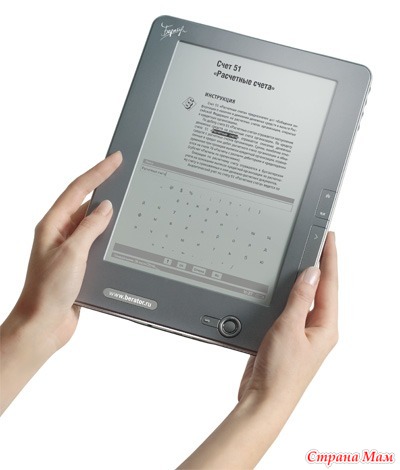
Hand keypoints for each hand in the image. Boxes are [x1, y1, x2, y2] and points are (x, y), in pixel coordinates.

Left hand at [0, 151, 121, 413]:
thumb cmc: (48, 292)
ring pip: (93, 222)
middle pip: (85, 201)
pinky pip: (96, 241)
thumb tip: (105, 207)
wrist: (44, 324)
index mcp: (52, 225)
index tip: (115, 159)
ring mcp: (70, 247)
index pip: (78, 189)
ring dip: (109, 213)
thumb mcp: (72, 254)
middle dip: (105, 186)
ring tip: (128, 201)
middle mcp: (60, 233)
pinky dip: (109, 235)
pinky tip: (121, 234)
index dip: (98, 172)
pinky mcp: (79, 262)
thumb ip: (90, 227)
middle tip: (125, 173)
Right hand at [238, 231, 337, 408]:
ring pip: (304, 299)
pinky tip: (281, 287)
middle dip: (319, 265)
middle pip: (320, 290)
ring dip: (302, 280)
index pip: (329, 284)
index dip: (329, 259)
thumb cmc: (280, 373)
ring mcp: (300, 333)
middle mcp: (316, 329)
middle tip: (318, 241)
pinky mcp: (285, 336)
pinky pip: (289, 308)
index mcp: (325, 327)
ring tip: (302, 257)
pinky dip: (286, 295)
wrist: (263, 399)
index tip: (329, 238)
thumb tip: (310, 273)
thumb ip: (299, 299)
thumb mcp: (289, 329)